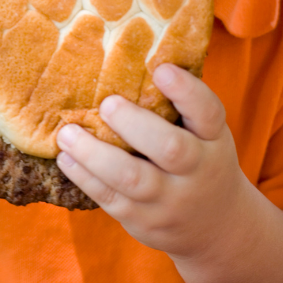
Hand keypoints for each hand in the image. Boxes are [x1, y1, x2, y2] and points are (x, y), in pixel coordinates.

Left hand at [55, 64, 249, 259]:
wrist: (216, 229)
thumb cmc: (200, 161)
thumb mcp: (205, 135)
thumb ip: (178, 106)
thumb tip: (130, 54)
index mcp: (214, 140)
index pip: (208, 113)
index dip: (186, 91)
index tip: (162, 69)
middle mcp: (197, 171)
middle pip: (171, 149)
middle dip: (135, 125)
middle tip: (107, 103)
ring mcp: (170, 201)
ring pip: (132, 179)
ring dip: (94, 154)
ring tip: (67, 133)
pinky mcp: (143, 221)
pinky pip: (110, 199)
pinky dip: (84, 177)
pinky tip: (66, 158)